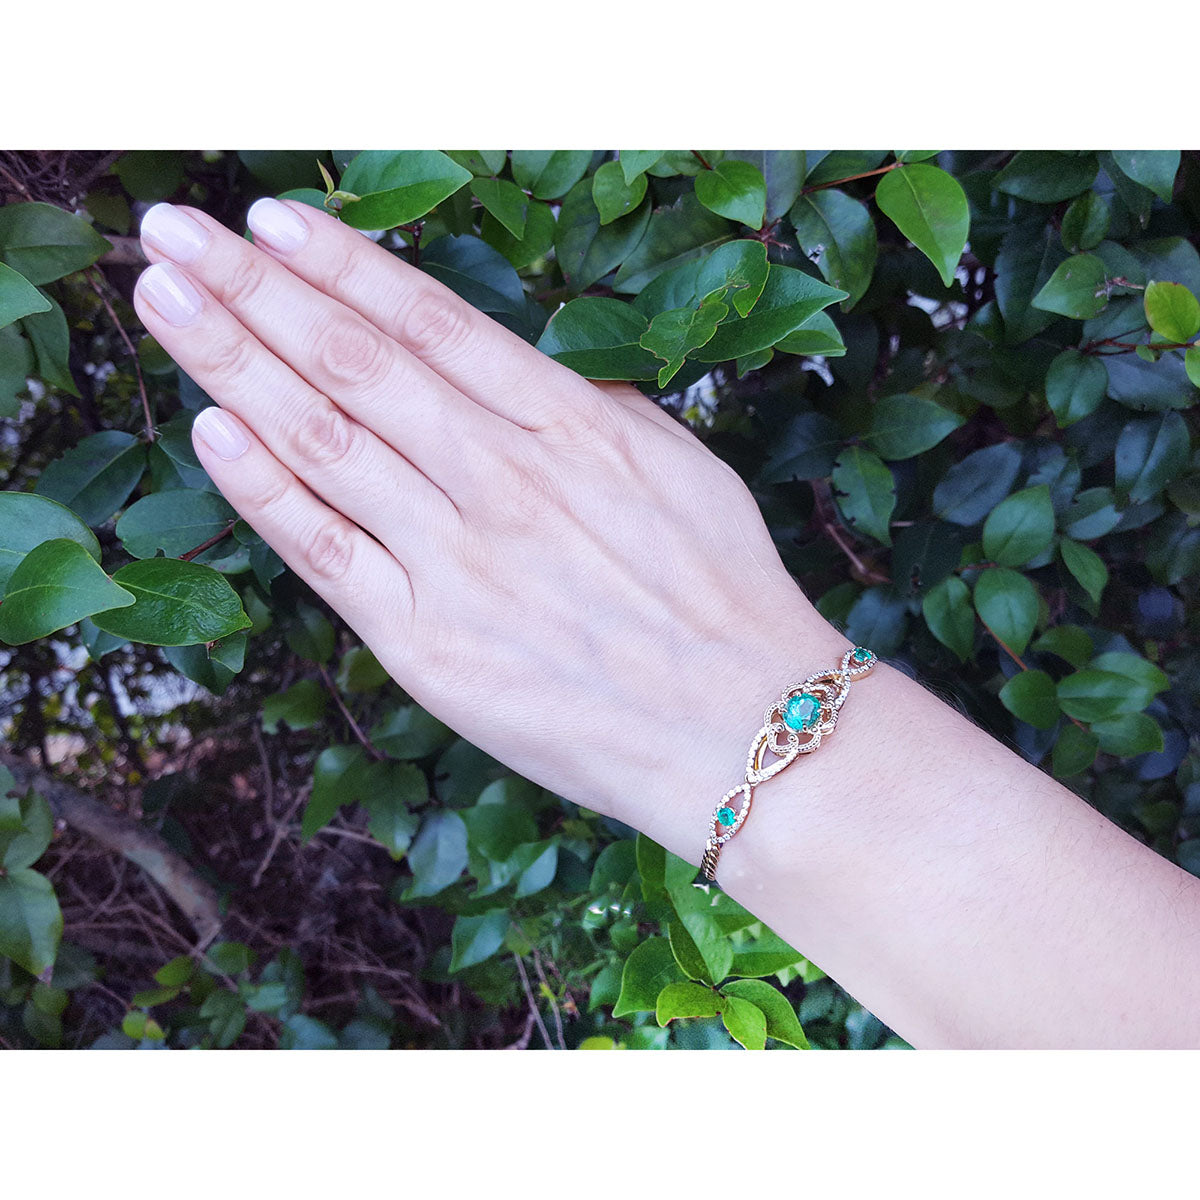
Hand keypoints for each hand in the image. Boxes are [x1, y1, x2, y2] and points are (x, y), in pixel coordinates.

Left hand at [134, 199, 844, 859]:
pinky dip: (265, 491)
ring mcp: (459, 564)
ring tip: (165, 302)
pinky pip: (328, 554)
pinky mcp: (427, 647)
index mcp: (572, 429)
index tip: (273, 221)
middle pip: (356, 365)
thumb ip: (592, 409)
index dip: (343, 264)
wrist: (741, 729)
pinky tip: (212, 429)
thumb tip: (519, 366)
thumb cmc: (722, 598)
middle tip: (176, 237)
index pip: (431, 323)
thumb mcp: (682, 468)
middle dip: (253, 291)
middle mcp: (505, 482)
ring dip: (234, 364)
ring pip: (325, 443)